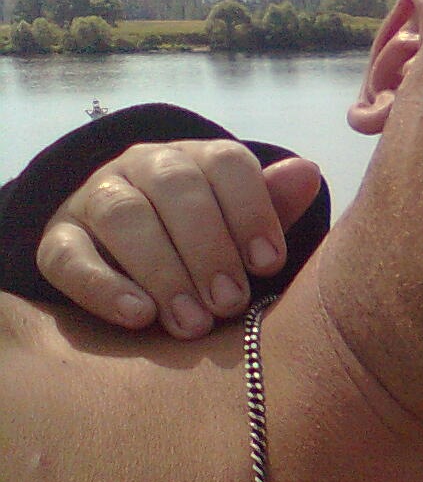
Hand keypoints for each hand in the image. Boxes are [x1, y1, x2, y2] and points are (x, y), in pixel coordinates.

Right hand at [35, 140, 323, 338]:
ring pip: (123, 216)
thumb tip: (307, 172)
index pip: (227, 162)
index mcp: (198, 158)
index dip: (252, 210)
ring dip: (162, 270)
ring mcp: (95, 198)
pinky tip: (139, 317)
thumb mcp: (243, 224)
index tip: (270, 265)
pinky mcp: (57, 239)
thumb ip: (273, 204)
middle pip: (176, 187)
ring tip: (192, 323)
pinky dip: (103, 286)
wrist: (126, 255)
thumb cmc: (206, 240)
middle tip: (232, 303)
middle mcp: (144, 166)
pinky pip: (68, 255)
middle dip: (209, 248)